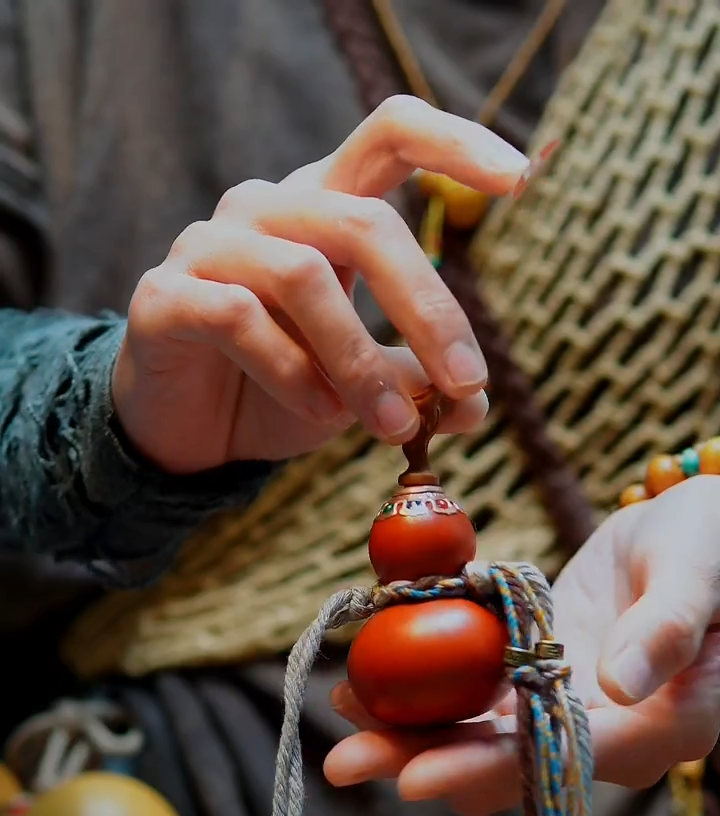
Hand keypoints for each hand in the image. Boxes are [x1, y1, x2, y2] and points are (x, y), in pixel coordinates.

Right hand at [112, 97, 527, 473]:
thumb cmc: (281, 389)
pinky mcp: (165, 296)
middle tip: (465, 382)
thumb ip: (416, 383)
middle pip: (363, 222)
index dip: (456, 142)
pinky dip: (293, 374)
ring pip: (302, 276)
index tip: (520, 180)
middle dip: (427, 309)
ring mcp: (209, 245)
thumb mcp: (364, 388)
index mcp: (324, 204)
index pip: (391, 134)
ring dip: (359, 361)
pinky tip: (320, 414)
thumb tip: (473, 404)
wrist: (189, 433)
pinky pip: (238, 319)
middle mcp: (268, 208)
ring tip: (391, 425)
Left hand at [324, 476, 719, 815]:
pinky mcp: (542, 682)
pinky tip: (370, 677)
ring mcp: (570, 712)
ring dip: (411, 731)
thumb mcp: (698, 573)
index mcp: (660, 727)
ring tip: (343, 710)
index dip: (485, 773)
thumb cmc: (717, 545)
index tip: (415, 779)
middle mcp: (610, 738)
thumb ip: (667, 628)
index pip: (562, 763)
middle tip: (344, 761)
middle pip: (504, 767)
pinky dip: (426, 692)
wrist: (709, 533)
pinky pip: (478, 700)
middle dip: (423, 763)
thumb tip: (618, 685)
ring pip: (479, 740)